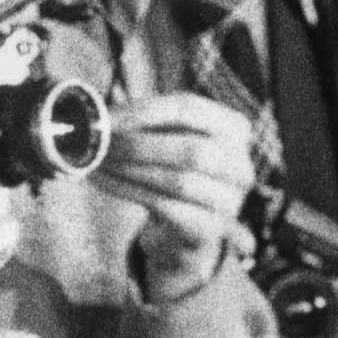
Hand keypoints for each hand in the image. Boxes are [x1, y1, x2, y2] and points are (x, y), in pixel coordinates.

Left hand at [95, 92, 260, 303]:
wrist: (188, 222)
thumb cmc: (172, 167)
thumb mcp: (167, 137)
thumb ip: (142, 122)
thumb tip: (101, 114)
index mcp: (234, 128)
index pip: (189, 109)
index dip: (146, 112)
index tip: (109, 118)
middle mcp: (240, 164)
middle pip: (190, 149)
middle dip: (140, 145)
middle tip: (101, 144)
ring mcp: (229, 200)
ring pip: (179, 181)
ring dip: (130, 170)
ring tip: (97, 162)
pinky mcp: (210, 229)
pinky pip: (166, 207)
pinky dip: (128, 191)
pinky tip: (104, 180)